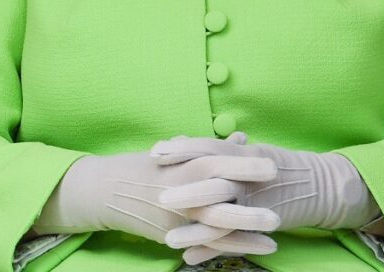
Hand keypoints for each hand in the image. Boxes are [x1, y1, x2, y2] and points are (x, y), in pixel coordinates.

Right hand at [34, 135, 279, 258]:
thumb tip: (241, 138)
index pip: (213, 162)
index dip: (242, 164)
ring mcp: (174, 216)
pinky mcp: (172, 235)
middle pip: (217, 193)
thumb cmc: (141, 167)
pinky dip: (237, 246)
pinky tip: (263, 246)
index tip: (271, 165)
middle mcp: (177, 191)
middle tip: (279, 198)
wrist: (104, 192)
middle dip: (249, 195)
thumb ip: (208, 147)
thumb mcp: (172, 152)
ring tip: (277, 229)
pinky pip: (209, 243)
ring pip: (215, 222)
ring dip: (248, 226)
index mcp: (177, 166)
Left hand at [153, 133, 378, 262]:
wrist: (318, 186)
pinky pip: (235, 240)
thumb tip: (181, 141)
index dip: (182, 149)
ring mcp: (255, 202)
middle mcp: (246, 177)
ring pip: (222, 218)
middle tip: (159, 198)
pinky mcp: (262, 225)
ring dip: (195, 231)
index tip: (155, 152)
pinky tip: (190, 257)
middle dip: (186, 191)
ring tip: (169, 240)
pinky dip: (213, 250)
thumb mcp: (247, 149)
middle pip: (214, 183)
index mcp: (241, 153)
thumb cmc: (276, 163)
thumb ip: (215, 148)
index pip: (208, 147)